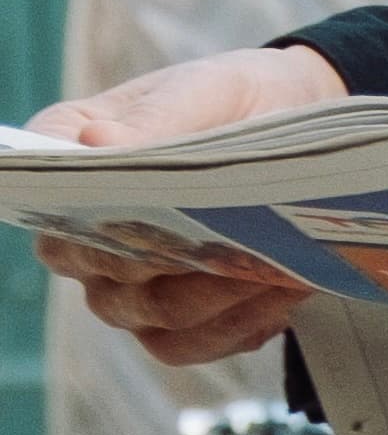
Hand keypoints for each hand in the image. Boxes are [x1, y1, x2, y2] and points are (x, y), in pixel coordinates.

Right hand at [29, 45, 346, 368]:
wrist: (287, 120)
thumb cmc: (230, 98)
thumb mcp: (204, 91)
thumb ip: (156, 121)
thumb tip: (94, 143)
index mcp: (73, 156)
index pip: (53, 194)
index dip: (86, 208)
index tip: (149, 201)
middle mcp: (84, 232)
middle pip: (106, 266)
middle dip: (174, 255)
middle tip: (236, 238)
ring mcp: (121, 283)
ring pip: (151, 314)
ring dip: (216, 295)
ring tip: (278, 265)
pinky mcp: (166, 321)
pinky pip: (186, 343)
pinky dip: (235, 324)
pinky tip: (281, 292)